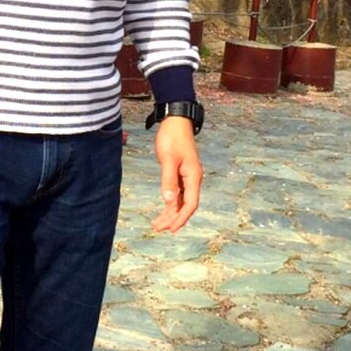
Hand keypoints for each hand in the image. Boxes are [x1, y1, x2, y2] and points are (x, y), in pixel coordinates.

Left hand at [150, 116, 202, 232]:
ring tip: (157, 224)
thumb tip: (169, 200)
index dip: (181, 218)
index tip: (171, 229)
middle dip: (173, 218)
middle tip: (158, 229)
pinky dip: (170, 203)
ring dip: (170, 213)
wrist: (175, 122)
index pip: (191, 204)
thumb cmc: (173, 138)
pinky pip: (177, 193)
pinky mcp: (180, 173)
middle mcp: (192, 179)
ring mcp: (187, 177)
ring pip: (180, 201)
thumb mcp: (169, 159)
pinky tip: (163, 210)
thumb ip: (169, 180)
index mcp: (193, 176)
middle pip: (185, 205)